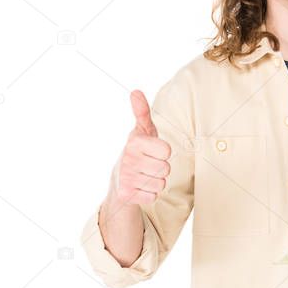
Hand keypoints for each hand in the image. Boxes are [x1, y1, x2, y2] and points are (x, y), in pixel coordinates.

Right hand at [110, 90, 171, 206]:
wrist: (120, 177)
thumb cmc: (139, 150)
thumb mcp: (143, 129)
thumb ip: (142, 111)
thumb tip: (135, 91)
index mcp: (134, 142)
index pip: (167, 150)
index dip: (163, 152)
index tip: (153, 150)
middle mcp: (128, 159)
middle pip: (165, 168)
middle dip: (161, 167)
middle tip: (149, 164)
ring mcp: (126, 177)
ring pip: (161, 183)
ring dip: (156, 181)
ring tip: (145, 175)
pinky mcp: (126, 194)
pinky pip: (153, 196)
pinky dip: (150, 194)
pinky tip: (141, 187)